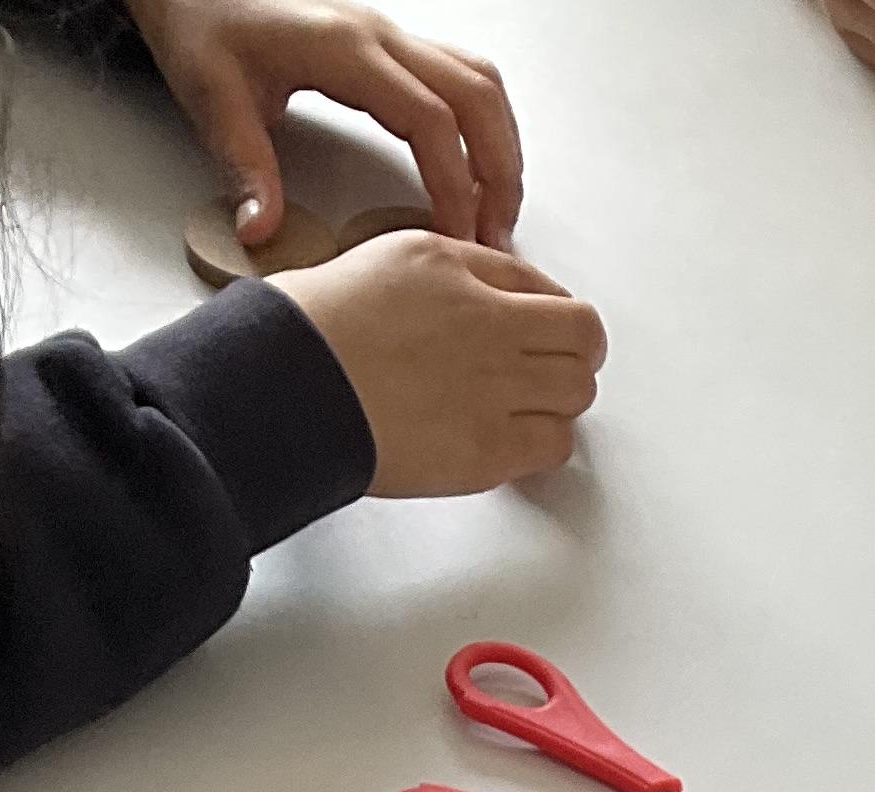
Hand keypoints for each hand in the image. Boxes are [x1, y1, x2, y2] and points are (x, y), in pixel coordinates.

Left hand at [125, 0, 522, 248]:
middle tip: (495, 238)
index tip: (458, 239)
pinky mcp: (389, 45)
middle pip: (476, 94)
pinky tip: (472, 172)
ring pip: (480, 81)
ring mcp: (390, 34)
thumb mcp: (212, 96)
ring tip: (493, 213)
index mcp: (344, 48)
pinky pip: (461, 78)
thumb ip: (244, 166)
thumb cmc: (202, 26)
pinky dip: (483, 129)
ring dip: (500, 148)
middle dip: (498, 172)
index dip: (454, 185)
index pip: (430, 118)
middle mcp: (380, 34)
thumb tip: (263, 230)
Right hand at [272, 237, 602, 494]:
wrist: (289, 382)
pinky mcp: (488, 449)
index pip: (550, 291)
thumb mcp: (392, 259)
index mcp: (461, 269)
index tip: (540, 335)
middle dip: (571, 356)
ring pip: (577, 394)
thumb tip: (510, 294)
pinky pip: (555, 447)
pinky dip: (541, 444)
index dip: (552, 318)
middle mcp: (487, 323)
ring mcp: (493, 388)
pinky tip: (508, 439)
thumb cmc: (320, 326)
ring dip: (557, 401)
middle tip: (544, 373)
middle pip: (584, 339)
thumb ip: (461, 272)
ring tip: (520, 407)